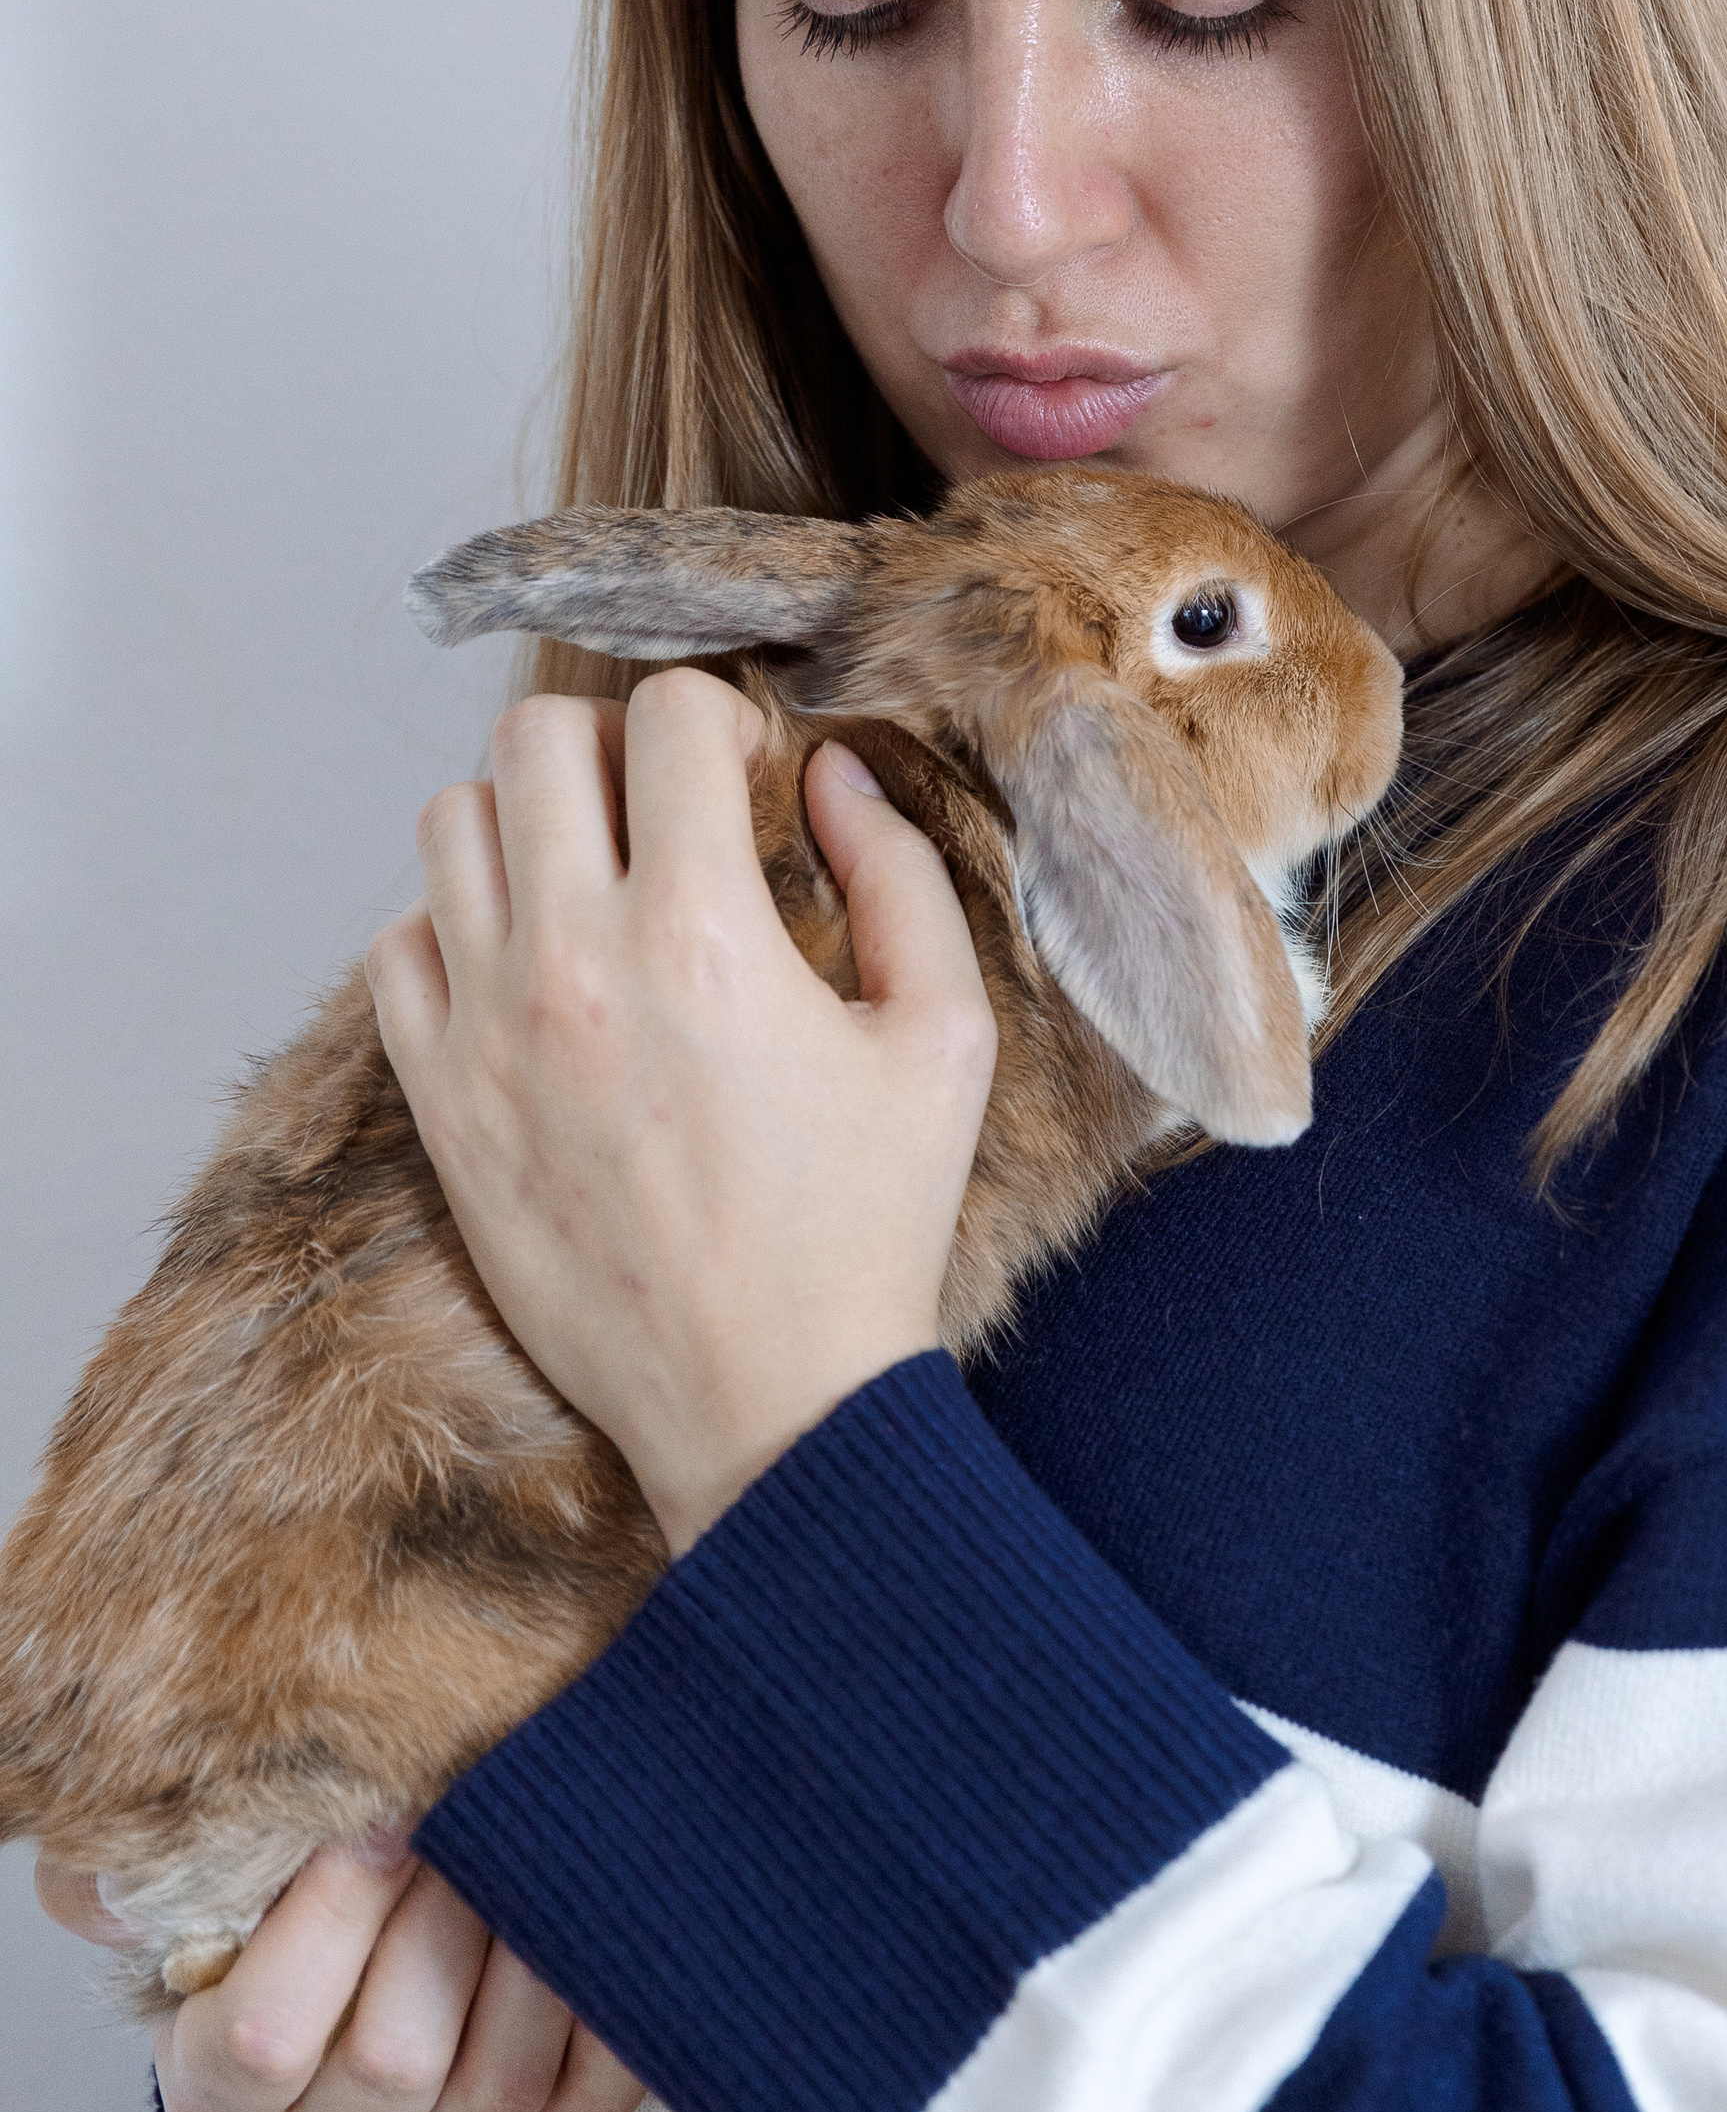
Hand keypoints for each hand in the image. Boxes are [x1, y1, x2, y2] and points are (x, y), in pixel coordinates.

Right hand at [36, 1841, 642, 2111]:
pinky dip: (609, 1997)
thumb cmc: (279, 1889)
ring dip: (526, 1949)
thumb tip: (122, 1875)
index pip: (263, 2034)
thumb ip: (153, 1876)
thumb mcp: (196, 1879)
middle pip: (391, 2060)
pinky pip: (596, 2086)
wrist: (373, 1926)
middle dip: (439, 1916)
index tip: (379, 1814)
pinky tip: (608, 1907)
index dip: (331, 1917)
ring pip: (495, 2081)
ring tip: (537, 1844)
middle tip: (471, 1807)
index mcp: (222, 2084)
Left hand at [366, 673, 997, 1553]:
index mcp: (704, 933)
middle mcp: (574, 962)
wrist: (766, 1397)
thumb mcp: (943, 1038)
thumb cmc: (868, 1221)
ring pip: (451, 823)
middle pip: (534, 738)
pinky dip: (458, 925)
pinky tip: (534, 965)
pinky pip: (398, 943)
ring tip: (596, 878)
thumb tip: (834, 773)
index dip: (724, 716)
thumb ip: (898, 877)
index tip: (751, 775)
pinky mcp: (441, 1100)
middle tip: (666, 808)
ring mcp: (487, 1031)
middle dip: (615, 744)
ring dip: (531, 822)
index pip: (667, 714)